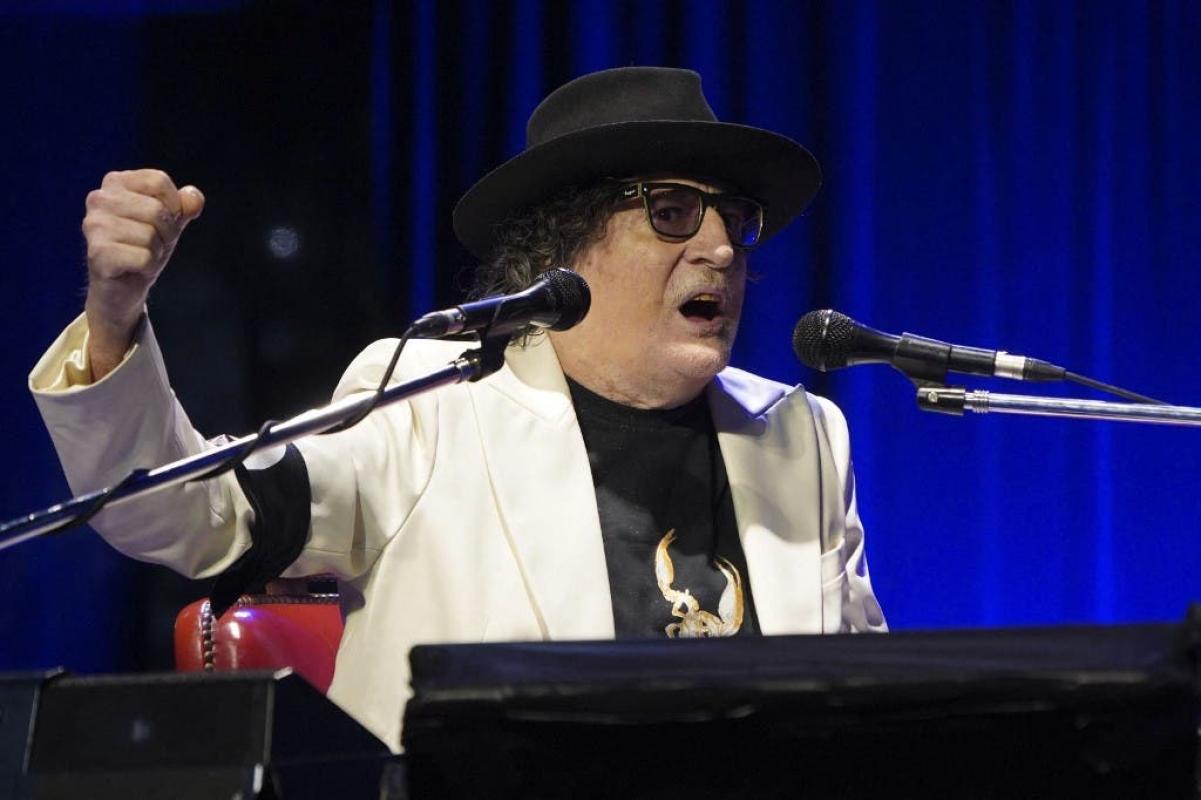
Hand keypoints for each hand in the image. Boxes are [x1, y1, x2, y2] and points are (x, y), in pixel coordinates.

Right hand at [82, 169, 204, 378]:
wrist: (123, 286)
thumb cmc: (144, 246)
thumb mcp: (170, 222)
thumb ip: (184, 206)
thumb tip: (194, 198)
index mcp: (115, 182)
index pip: (158, 180)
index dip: (173, 205)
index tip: (162, 220)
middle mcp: (98, 199)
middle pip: (156, 209)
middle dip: (166, 232)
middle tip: (151, 243)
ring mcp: (94, 225)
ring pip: (150, 234)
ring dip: (156, 250)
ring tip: (141, 254)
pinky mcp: (97, 253)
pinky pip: (143, 257)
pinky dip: (148, 266)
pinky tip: (134, 267)